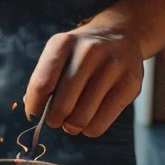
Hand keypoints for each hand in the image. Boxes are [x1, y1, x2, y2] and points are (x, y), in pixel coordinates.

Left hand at [23, 27, 144, 137]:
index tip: (34, 115)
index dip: (35, 107)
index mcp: (64, 43)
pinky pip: (101, 123)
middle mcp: (89, 51)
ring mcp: (112, 67)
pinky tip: (90, 122)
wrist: (121, 34)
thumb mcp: (60, 54)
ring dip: (72, 126)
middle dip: (54, 120)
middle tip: (57, 120)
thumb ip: (44, 79)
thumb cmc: (82, 53)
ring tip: (73, 121)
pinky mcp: (130, 84)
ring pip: (82, 117)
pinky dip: (90, 130)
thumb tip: (34, 112)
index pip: (42, 85)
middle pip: (62, 105)